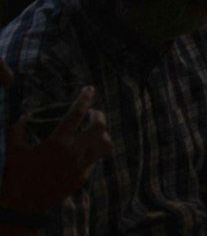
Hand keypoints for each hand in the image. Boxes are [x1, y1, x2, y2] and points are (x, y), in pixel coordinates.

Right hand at [0, 64, 111, 216]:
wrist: (24, 205)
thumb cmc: (17, 175)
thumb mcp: (14, 149)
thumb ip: (18, 129)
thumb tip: (24, 116)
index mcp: (58, 141)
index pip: (76, 113)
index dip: (85, 98)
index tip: (90, 88)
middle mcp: (74, 151)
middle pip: (100, 126)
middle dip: (100, 115)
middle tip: (94, 113)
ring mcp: (81, 165)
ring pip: (105, 144)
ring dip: (102, 135)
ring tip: (95, 132)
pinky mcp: (83, 177)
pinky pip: (95, 160)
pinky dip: (93, 152)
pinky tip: (85, 150)